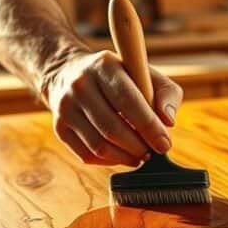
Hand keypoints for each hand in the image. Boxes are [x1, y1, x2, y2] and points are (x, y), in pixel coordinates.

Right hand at [47, 50, 183, 165]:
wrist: (68, 73)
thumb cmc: (118, 77)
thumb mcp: (144, 73)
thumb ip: (166, 93)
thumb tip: (168, 121)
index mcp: (104, 66)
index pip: (127, 101)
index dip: (148, 126)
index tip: (164, 144)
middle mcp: (80, 85)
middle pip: (112, 128)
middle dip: (138, 147)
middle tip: (152, 151)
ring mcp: (65, 108)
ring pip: (99, 146)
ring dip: (125, 157)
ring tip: (140, 154)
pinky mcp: (59, 128)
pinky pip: (87, 155)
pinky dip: (110, 161)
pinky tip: (122, 155)